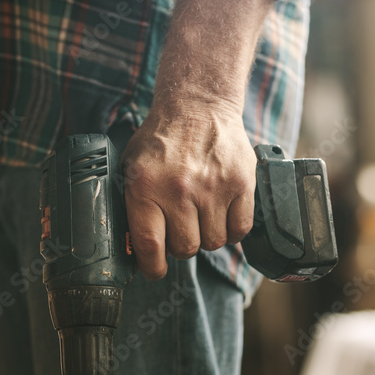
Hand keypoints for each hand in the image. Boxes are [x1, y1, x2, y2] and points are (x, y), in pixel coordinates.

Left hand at [122, 99, 255, 279]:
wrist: (198, 105)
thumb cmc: (162, 141)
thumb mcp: (132, 167)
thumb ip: (133, 205)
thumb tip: (134, 248)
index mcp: (147, 187)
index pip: (150, 245)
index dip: (153, 266)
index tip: (155, 269)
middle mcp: (180, 190)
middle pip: (186, 248)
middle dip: (181, 246)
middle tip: (180, 231)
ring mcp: (213, 188)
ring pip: (213, 242)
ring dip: (207, 237)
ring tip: (201, 218)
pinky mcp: (241, 184)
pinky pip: (240, 229)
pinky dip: (232, 230)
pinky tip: (222, 216)